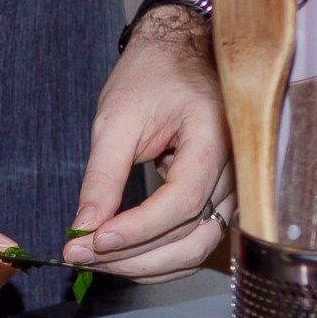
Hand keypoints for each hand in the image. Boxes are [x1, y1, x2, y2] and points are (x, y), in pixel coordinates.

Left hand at [65, 14, 233, 280]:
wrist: (179, 53)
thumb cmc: (151, 75)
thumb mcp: (116, 119)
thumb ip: (102, 177)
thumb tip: (83, 228)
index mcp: (215, 137)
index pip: (182, 201)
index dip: (137, 229)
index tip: (91, 241)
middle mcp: (236, 169)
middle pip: (192, 235)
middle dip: (133, 256)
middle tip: (79, 256)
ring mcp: (234, 188)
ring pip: (197, 247)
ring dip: (145, 264)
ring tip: (94, 259)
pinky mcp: (221, 198)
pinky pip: (198, 240)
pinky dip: (161, 257)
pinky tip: (123, 256)